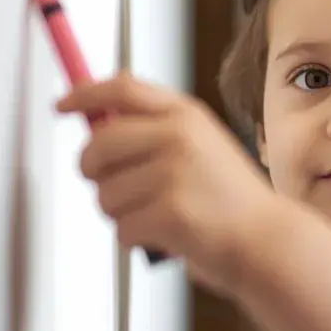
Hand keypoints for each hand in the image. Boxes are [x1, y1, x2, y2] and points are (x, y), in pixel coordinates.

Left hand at [56, 72, 281, 295]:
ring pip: (104, 193)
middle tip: (105, 184)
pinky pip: (121, 228)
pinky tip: (165, 236)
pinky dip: (136, 238)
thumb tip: (96, 125)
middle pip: (99, 144)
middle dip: (91, 169)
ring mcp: (173, 174)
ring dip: (119, 212)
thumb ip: (156, 129)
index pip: (121, 89)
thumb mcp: (202, 145)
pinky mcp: (169, 212)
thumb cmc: (230, 200)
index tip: (64, 105)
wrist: (266, 240)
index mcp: (186, 115)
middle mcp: (179, 137)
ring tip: (154, 215)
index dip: (84, 94)